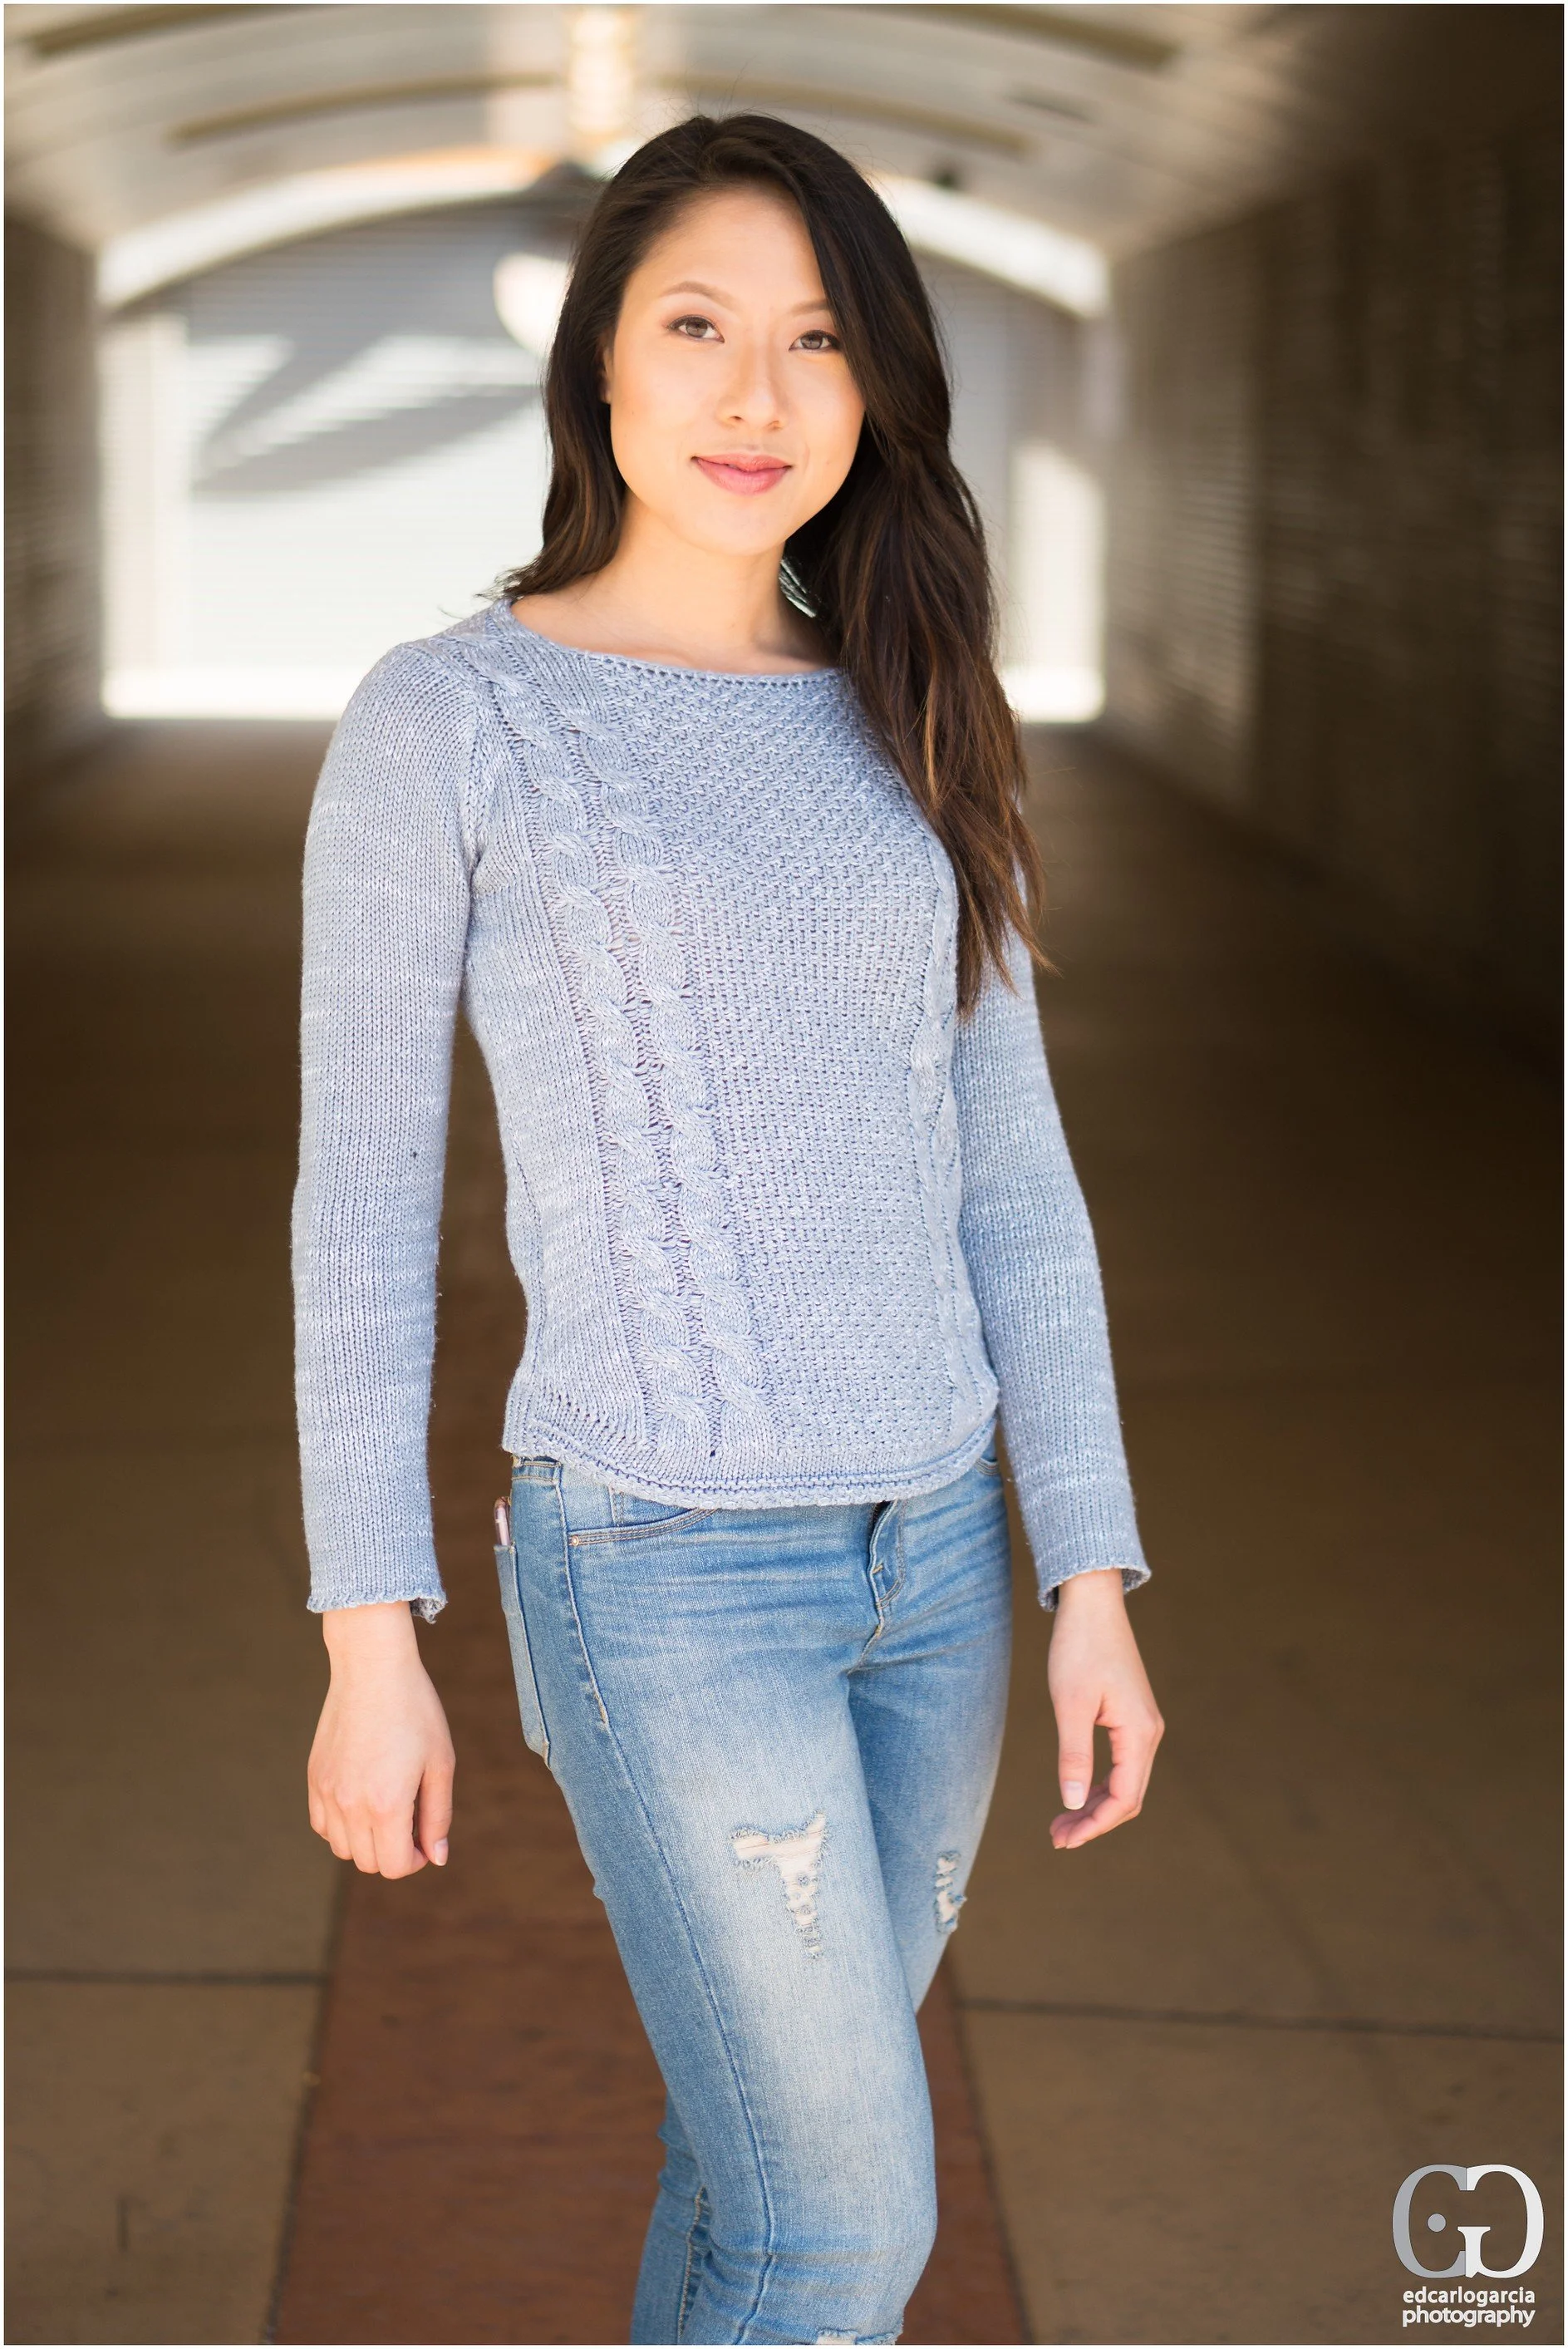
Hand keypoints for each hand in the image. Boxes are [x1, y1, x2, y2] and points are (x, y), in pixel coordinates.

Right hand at [307, 1602, 455, 1877]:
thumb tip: (437, 1857)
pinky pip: (323, 1824)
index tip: (426, 1839)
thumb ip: (437, 1816)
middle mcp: (351, 1804)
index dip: (416, 1860)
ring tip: (388, 1809)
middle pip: (369, 1862)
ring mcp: (328, 1792)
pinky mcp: (315, 1778)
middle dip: (394, 1853)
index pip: (395, 1866)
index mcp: (387, 1804)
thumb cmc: (415, 1711)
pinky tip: (363, 1800)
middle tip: (412, 1822)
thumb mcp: (440, 1763)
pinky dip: (342, 1826)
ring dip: (367, 1841)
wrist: (373, 1668)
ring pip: (343, 1848)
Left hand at [1046, 1568, 1162, 1848]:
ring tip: (1061, 1822)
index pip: (1123, 1798)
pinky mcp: (1130, 1716)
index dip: (1094, 1826)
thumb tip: (1072, 1802)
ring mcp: (1142, 1724)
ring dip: (1095, 1805)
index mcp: (1138, 1733)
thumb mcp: (1071, 1704)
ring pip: (1125, 1782)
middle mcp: (1148, 1732)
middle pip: (1128, 1796)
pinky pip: (1121, 1763)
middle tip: (1056, 1837)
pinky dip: (1099, 1784)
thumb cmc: (1079, 1648)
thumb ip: (1074, 1755)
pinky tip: (1076, 1792)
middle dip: (1093, 1821)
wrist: (1092, 1603)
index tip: (1062, 1840)